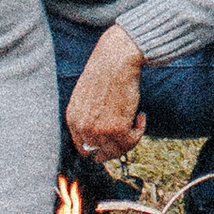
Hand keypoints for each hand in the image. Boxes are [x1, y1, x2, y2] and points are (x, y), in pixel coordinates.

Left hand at [66, 23, 146, 164]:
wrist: (116, 59)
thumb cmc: (105, 71)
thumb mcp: (86, 96)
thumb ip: (88, 115)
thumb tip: (101, 133)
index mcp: (73, 119)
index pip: (83, 148)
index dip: (99, 148)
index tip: (112, 142)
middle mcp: (83, 128)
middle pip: (100, 154)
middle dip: (116, 147)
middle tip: (128, 136)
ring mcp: (99, 130)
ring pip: (118, 151)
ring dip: (130, 139)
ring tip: (135, 121)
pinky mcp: (117, 128)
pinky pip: (132, 141)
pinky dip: (140, 130)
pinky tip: (140, 115)